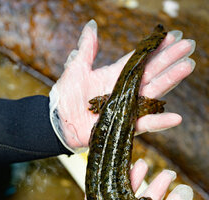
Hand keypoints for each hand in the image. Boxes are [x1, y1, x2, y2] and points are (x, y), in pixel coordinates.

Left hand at [49, 20, 195, 149]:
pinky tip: (176, 117)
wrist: (59, 123)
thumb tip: (92, 26)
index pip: (140, 60)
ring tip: (186, 66)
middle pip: (152, 73)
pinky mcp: (125, 126)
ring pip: (153, 93)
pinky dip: (160, 122)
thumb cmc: (65, 96)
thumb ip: (86, 50)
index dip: (155, 48)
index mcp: (115, 76)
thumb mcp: (76, 69)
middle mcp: (125, 91)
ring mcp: (127, 108)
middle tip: (188, 46)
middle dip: (169, 59)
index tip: (172, 36)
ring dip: (170, 81)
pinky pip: (145, 124)